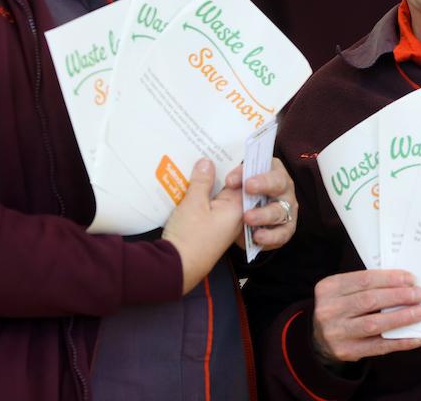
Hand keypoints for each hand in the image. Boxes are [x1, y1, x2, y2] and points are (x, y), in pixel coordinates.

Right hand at [162, 159, 242, 293]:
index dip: (234, 165)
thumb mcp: (193, 203)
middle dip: (224, 174)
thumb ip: (202, 181)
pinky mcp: (213, 231)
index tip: (223, 151)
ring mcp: (224, 225)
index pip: (244, 180)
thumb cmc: (189, 236)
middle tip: (208, 157)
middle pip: (234, 189)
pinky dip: (208, 198)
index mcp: (237, 207)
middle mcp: (235, 217)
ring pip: (223, 198)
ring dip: (213, 186)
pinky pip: (215, 209)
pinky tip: (194, 189)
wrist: (176, 268)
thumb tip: (207, 162)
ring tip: (198, 170)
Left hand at [224, 157, 296, 250]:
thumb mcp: (231, 187)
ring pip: (279, 210)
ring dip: (264, 214)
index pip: (265, 164)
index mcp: (271, 170)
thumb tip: (205, 165)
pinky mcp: (286, 229)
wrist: (241, 225)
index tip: (231, 179)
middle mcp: (283, 188)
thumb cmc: (239, 197)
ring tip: (247, 218)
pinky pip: (282, 233)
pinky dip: (270, 236)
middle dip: (264, 184)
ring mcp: (286, 209)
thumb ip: (226, 179)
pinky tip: (257, 237)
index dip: (249, 170)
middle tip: (248, 188)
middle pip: (279, 183)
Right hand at [312, 270, 420, 363]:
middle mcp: (329, 309)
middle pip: (369, 300)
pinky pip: (378, 347)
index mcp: (329, 288)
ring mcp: (336, 332)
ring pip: (374, 324)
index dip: (389, 278)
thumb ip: (367, 286)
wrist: (320, 339)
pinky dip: (400, 342)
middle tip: (419, 294)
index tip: (410, 279)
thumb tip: (404, 284)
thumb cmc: (341, 308)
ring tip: (420, 312)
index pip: (364, 279)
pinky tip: (416, 337)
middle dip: (399, 296)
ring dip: (401, 317)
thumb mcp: (344, 291)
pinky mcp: (346, 351)